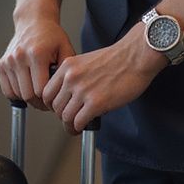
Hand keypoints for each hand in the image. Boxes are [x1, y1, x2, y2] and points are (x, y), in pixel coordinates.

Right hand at [0, 18, 75, 110]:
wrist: (33, 21)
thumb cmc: (52, 36)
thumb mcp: (65, 48)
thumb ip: (66, 70)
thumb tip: (64, 91)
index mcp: (37, 54)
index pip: (40, 90)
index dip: (49, 99)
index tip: (55, 99)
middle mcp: (19, 57)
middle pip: (27, 95)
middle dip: (39, 102)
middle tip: (47, 101)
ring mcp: (8, 61)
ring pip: (17, 94)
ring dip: (28, 98)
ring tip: (39, 93)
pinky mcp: (1, 65)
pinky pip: (7, 90)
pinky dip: (17, 94)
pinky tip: (27, 88)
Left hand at [42, 29, 166, 134]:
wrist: (136, 56)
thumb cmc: (118, 58)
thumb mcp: (87, 61)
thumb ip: (75, 75)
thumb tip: (71, 95)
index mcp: (68, 66)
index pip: (47, 92)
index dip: (53, 104)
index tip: (60, 108)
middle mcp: (71, 78)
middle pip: (55, 106)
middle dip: (62, 115)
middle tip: (70, 119)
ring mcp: (83, 91)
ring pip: (65, 116)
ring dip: (71, 124)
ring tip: (77, 126)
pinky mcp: (96, 103)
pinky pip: (79, 122)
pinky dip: (80, 127)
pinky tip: (85, 125)